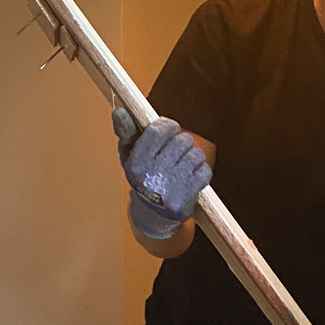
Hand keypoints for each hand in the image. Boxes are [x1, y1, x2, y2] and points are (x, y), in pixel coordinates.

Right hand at [112, 109, 211, 240]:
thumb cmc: (143, 176)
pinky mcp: (187, 198)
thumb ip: (125, 131)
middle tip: (176, 153)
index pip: (159, 130)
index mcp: (136, 162)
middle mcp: (152, 175)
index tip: (170, 129)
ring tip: (183, 166)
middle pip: (182, 140)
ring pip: (196, 154)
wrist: (153, 214)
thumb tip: (119, 110)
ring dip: (193, 157)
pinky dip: (201, 173)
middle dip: (182, 143)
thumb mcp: (129, 155)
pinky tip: (190, 178)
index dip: (169, 126)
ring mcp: (170, 188)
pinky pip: (204, 171)